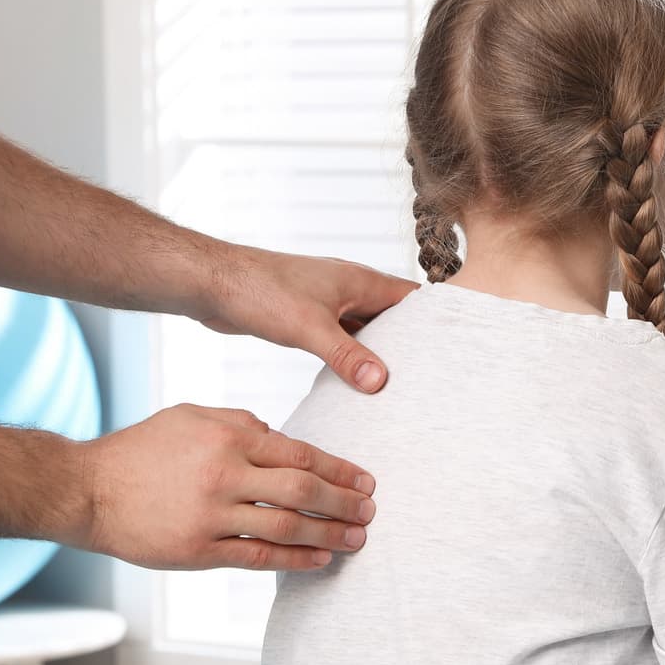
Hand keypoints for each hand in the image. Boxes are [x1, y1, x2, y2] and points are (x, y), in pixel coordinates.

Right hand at [81, 404, 375, 570]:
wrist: (88, 489)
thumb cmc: (141, 449)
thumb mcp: (192, 416)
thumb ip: (240, 423)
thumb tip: (282, 437)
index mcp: (228, 436)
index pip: (299, 453)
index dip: (338, 468)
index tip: (365, 480)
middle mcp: (224, 474)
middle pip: (302, 489)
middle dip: (343, 502)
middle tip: (371, 511)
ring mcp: (211, 515)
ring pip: (286, 526)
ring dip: (329, 533)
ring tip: (357, 539)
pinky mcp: (198, 550)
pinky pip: (258, 557)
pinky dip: (295, 559)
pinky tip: (320, 559)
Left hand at [199, 245, 416, 392]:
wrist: (213, 283)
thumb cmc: (260, 291)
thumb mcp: (309, 328)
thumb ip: (346, 356)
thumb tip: (381, 382)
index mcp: (359, 280)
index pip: (412, 299)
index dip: (433, 320)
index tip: (452, 346)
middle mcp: (348, 288)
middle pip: (392, 316)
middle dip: (408, 343)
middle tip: (428, 376)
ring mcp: (327, 301)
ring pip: (365, 328)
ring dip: (378, 351)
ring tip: (398, 383)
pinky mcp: (306, 316)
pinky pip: (341, 337)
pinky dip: (351, 355)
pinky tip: (355, 379)